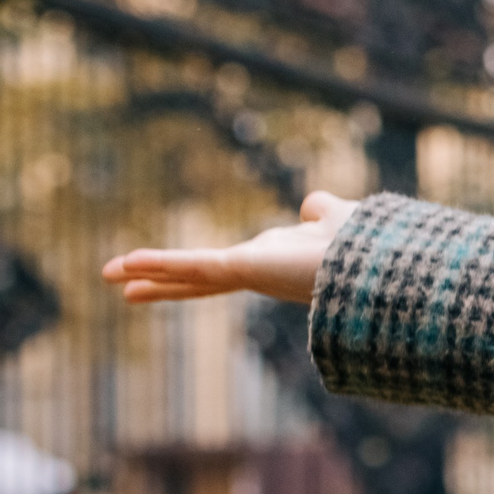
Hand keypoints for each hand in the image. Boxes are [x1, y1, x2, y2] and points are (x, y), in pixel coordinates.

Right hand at [103, 191, 355, 305]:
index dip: (195, 270)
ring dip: (150, 274)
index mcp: (276, 258)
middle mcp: (260, 269)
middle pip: (199, 278)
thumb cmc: (368, 248)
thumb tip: (314, 203)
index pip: (226, 267)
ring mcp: (250, 273)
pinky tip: (126, 267)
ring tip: (111, 277)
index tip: (177, 275)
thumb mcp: (337, 217)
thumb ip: (323, 210)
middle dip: (164, 281)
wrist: (383, 267)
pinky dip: (161, 264)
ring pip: (191, 274)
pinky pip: (195, 267)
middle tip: (127, 289)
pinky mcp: (245, 271)